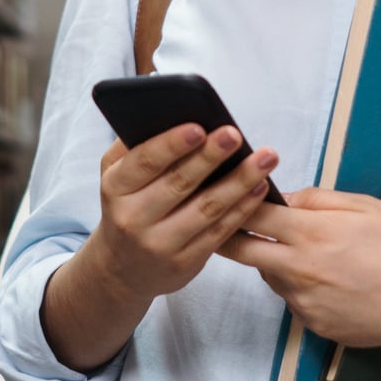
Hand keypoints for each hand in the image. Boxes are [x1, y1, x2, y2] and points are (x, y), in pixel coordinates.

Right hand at [79, 124, 279, 306]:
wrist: (123, 268)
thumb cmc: (128, 205)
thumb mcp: (117, 176)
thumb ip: (136, 145)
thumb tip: (171, 111)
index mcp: (115, 187)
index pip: (144, 162)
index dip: (172, 145)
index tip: (199, 126)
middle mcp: (133, 218)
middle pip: (178, 184)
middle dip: (210, 157)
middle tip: (235, 134)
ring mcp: (159, 244)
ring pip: (206, 209)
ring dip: (238, 181)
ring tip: (265, 158)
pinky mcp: (184, 263)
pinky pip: (219, 232)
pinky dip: (242, 209)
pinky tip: (260, 188)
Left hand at [220, 189, 380, 349]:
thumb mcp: (364, 206)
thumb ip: (316, 200)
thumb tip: (281, 198)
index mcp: (311, 233)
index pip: (251, 217)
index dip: (235, 204)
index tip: (226, 197)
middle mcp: (300, 271)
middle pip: (242, 253)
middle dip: (229, 237)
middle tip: (228, 227)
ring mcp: (306, 304)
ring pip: (273, 278)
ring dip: (279, 265)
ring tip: (318, 257)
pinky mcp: (316, 326)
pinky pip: (297, 302)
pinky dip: (305, 290)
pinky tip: (337, 284)